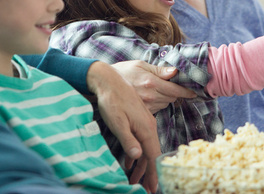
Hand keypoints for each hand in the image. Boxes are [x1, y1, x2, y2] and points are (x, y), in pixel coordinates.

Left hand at [86, 61, 159, 192]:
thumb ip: (128, 140)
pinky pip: (140, 141)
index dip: (154, 173)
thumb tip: (138, 156)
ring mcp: (144, 123)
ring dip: (141, 165)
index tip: (154, 188)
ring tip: (135, 180)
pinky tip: (129, 162)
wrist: (109, 81)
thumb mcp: (118, 122)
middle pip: (152, 154)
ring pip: (146, 148)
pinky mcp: (138, 120)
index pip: (154, 156)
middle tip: (146, 189)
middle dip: (149, 173)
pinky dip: (136, 154)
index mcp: (146, 128)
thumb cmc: (112, 101)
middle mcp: (149, 126)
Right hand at [112, 60, 196, 113]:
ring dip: (166, 98)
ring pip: (165, 104)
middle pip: (172, 98)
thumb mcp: (141, 65)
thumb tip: (175, 71)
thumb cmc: (123, 71)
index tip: (193, 92)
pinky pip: (156, 109)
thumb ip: (159, 70)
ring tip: (157, 90)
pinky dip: (158, 104)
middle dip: (175, 93)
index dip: (186, 92)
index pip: (176, 90)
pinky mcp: (141, 112)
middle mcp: (150, 96)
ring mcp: (145, 106)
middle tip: (172, 86)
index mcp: (152, 82)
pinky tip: (150, 96)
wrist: (104, 82)